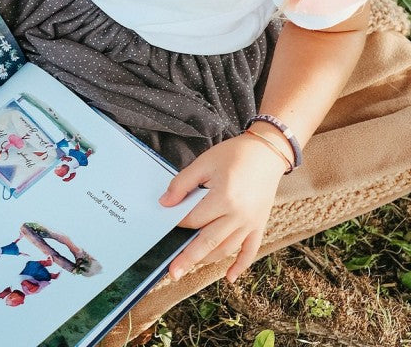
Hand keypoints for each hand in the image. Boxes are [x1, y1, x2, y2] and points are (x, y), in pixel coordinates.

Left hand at [159, 134, 287, 282]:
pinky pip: (250, 251)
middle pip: (208, 242)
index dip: (178, 221)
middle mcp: (239, 216)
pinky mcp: (259, 225)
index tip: (165, 224)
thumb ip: (182, 183)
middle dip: (188, 258)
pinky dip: (240, 266)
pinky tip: (229, 278)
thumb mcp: (204, 163)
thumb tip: (165, 203)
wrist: (266, 153)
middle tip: (172, 272)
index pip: (194, 219)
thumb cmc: (234, 155)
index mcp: (224, 198)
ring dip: (207, 259)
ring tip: (190, 266)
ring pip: (226, 249)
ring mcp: (251, 223)